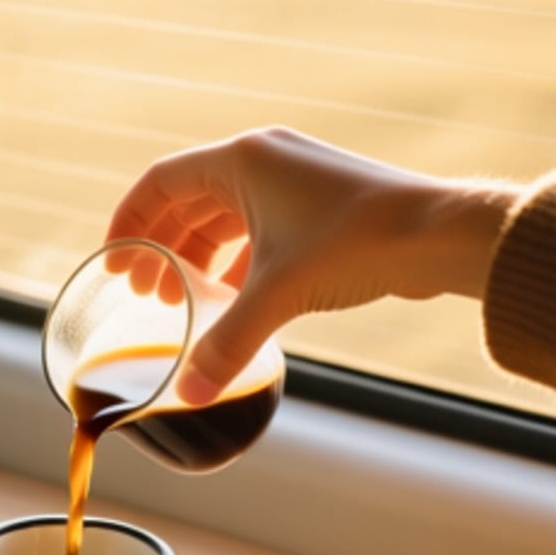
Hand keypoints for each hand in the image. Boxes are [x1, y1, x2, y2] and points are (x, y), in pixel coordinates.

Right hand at [105, 128, 517, 401]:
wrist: (439, 234)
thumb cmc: (358, 244)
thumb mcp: (278, 295)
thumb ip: (227, 343)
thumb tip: (191, 394)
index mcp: (241, 161)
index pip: (159, 182)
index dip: (128, 222)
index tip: (116, 266)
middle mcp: (263, 160)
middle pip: (189, 200)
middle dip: (163, 247)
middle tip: (148, 293)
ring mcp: (293, 179)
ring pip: (225, 216)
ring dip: (199, 256)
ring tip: (183, 299)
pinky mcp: (319, 203)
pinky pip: (258, 227)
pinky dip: (236, 261)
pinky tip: (233, 299)